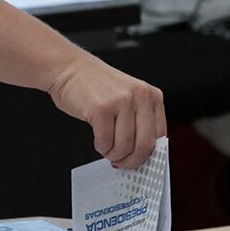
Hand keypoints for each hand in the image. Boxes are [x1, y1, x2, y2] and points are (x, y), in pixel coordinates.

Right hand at [44, 54, 164, 169]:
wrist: (69, 68)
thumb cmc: (96, 86)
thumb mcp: (128, 98)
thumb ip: (139, 121)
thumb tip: (141, 153)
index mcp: (152, 95)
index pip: (160, 136)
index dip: (148, 155)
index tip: (138, 161)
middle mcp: (140, 96)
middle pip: (144, 145)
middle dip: (131, 161)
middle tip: (121, 162)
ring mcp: (121, 101)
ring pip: (124, 146)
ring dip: (113, 154)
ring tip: (106, 148)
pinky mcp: (101, 108)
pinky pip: (105, 142)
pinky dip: (101, 147)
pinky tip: (98, 139)